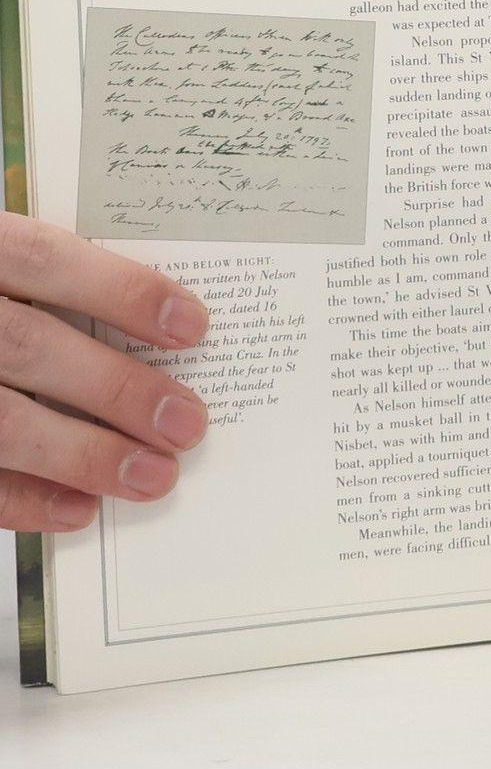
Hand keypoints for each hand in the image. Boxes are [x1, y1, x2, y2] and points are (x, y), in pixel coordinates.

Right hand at [0, 213, 210, 532]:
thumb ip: (51, 288)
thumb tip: (163, 326)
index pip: (44, 259)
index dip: (121, 291)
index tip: (193, 326)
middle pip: (30, 346)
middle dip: (117, 388)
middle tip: (186, 424)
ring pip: (2, 420)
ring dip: (83, 453)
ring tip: (152, 476)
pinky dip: (23, 497)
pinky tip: (79, 509)